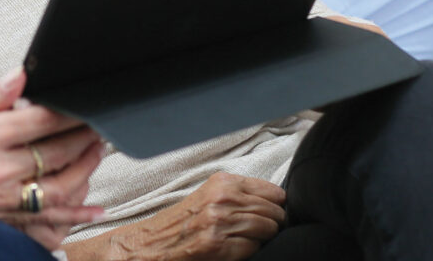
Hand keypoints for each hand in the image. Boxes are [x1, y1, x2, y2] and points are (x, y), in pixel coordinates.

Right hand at [0, 69, 105, 248]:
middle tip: (97, 126)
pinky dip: (72, 215)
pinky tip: (91, 209)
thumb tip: (20, 77)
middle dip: (83, 138)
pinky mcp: (0, 220)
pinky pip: (46, 220)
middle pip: (55, 153)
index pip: (40, 121)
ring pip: (58, 188)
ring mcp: (0, 201)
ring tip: (96, 153)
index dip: (67, 112)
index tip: (82, 104)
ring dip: (85, 170)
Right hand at [88, 173, 285, 260]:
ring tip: (251, 240)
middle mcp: (222, 198)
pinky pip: (254, 247)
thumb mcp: (210, 195)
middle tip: (265, 231)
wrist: (154, 242)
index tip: (273, 213)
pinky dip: (251, 250)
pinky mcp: (217, 244)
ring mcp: (220, 221)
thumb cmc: (183, 221)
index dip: (277, 206)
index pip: (273, 191)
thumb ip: (238, 193)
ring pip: (268, 229)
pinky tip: (238, 249)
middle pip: (274, 211)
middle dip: (274, 224)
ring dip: (264, 238)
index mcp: (222, 182)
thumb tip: (275, 201)